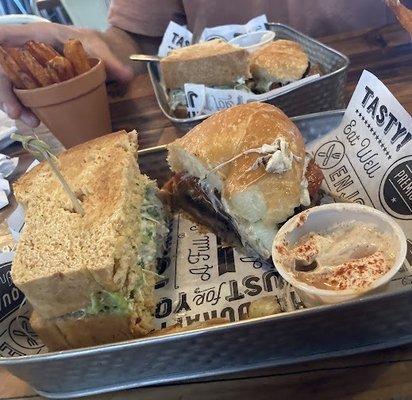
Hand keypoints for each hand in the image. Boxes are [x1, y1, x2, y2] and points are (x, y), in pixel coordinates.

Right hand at [0, 22, 133, 126]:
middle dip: (5, 93)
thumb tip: (128, 75)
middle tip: (17, 113)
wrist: (98, 50)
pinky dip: (28, 109)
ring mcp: (30, 68)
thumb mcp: (98, 46)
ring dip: (16, 105)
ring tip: (32, 122)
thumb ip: (109, 59)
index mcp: (35, 35)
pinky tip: (37, 121)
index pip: (4, 38)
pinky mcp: (37, 83)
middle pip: (3, 70)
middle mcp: (26, 51)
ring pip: (12, 86)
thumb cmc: (91, 42)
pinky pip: (25, 96)